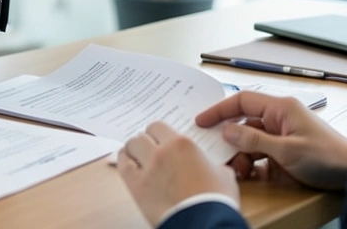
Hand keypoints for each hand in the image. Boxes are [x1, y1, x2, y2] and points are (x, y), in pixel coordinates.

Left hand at [119, 121, 239, 226]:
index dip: (157, 134)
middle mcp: (161, 152)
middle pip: (142, 136)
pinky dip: (124, 162)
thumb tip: (212, 168)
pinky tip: (129, 165)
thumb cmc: (216, 200)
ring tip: (137, 157)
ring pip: (130, 147)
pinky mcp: (137, 187)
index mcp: (182, 144)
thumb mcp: (223, 174)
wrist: (205, 222)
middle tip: (149, 150)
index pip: (158, 127)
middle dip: (145, 141)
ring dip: (133, 150)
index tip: (159, 140)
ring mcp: (148, 168)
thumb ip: (212, 164)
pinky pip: (123, 166)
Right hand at [203, 91, 346, 190]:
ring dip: (240, 156)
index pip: (242, 100)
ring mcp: (281, 136)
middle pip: (243, 123)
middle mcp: (279, 119)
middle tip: (216, 152)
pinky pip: (260, 155)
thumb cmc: (328, 157)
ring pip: (249, 142)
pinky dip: (251, 165)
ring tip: (239, 170)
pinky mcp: (284, 153)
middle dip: (229, 139)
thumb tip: (228, 132)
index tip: (201, 121)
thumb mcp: (287, 150)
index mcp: (280, 108)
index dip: (219, 110)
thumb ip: (255, 140)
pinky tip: (248, 174)